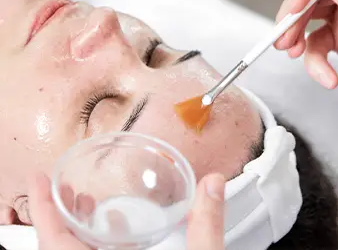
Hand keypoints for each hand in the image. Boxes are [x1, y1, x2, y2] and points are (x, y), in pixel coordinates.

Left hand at [29, 172, 225, 249]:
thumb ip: (205, 227)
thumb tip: (213, 185)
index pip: (57, 246)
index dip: (44, 211)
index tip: (38, 180)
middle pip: (59, 249)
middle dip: (56, 212)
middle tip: (55, 183)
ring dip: (75, 226)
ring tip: (79, 198)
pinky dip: (97, 242)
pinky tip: (115, 225)